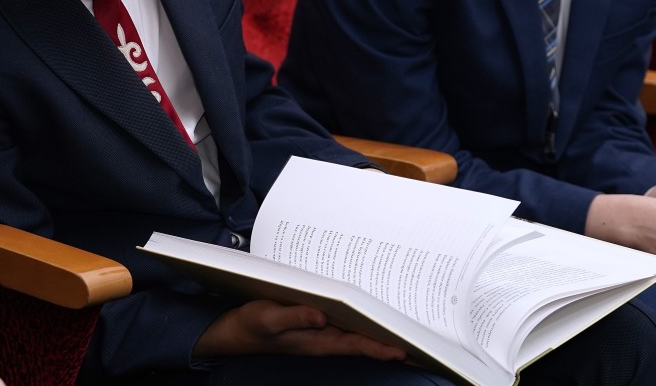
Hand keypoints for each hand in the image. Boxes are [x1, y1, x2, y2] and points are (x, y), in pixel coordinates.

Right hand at [192, 299, 407, 360]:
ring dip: (378, 326)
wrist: (235, 332)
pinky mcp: (315, 322)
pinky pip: (344, 320)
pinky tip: (368, 308)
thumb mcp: (269, 319)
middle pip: (365, 339)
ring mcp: (321, 331)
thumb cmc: (252, 326)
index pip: (358, 345)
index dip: (382, 347)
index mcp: (318, 341)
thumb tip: (320, 315)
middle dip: (390, 338)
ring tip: (405, 323)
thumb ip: (294, 318)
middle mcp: (325, 337)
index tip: (406, 348)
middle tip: (421, 337)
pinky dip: (359, 315)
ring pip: (357, 330)